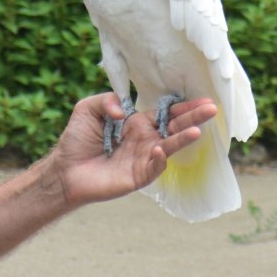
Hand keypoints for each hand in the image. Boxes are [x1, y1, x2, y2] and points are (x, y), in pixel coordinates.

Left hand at [50, 92, 216, 208]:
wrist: (65, 170)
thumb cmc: (77, 139)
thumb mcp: (88, 109)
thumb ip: (106, 101)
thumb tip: (123, 111)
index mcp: (138, 123)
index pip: (166, 113)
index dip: (183, 106)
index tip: (202, 99)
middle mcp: (145, 140)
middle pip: (174, 127)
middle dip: (193, 118)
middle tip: (212, 110)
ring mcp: (143, 159)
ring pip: (169, 147)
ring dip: (183, 139)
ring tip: (197, 131)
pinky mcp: (138, 177)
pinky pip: (154, 168)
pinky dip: (159, 159)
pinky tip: (160, 150)